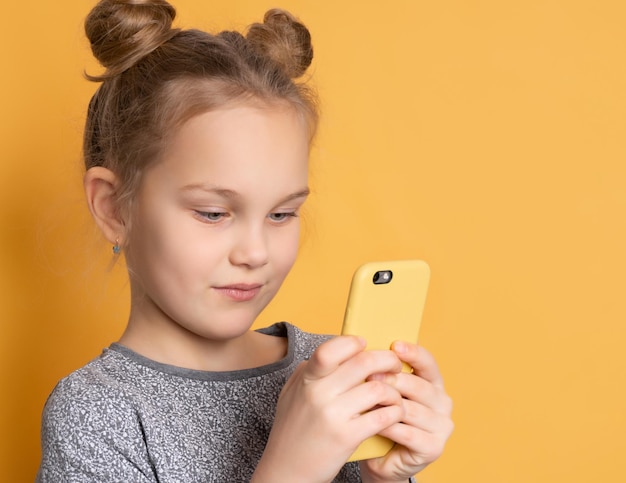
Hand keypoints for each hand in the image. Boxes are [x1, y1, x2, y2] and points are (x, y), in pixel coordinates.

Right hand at [252, 336, 405, 482]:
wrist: (286, 470)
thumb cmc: (291, 431)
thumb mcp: (292, 394)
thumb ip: (309, 371)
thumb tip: (332, 352)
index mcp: (306, 379)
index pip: (331, 349)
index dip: (352, 342)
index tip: (364, 344)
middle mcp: (318, 393)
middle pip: (363, 362)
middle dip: (386, 360)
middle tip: (394, 365)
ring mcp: (333, 415)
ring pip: (378, 388)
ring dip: (393, 389)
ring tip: (394, 395)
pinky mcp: (347, 437)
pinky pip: (382, 416)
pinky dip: (394, 412)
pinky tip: (393, 413)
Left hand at [360, 343, 453, 482]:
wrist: (379, 456)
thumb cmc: (381, 416)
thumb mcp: (385, 390)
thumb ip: (385, 371)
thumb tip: (368, 349)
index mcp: (434, 383)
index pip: (428, 363)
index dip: (413, 353)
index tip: (394, 345)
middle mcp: (443, 403)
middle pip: (418, 386)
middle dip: (392, 380)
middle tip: (368, 377)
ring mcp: (442, 426)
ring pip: (410, 409)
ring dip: (386, 405)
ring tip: (365, 401)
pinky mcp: (434, 448)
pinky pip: (407, 433)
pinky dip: (388, 427)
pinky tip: (373, 424)